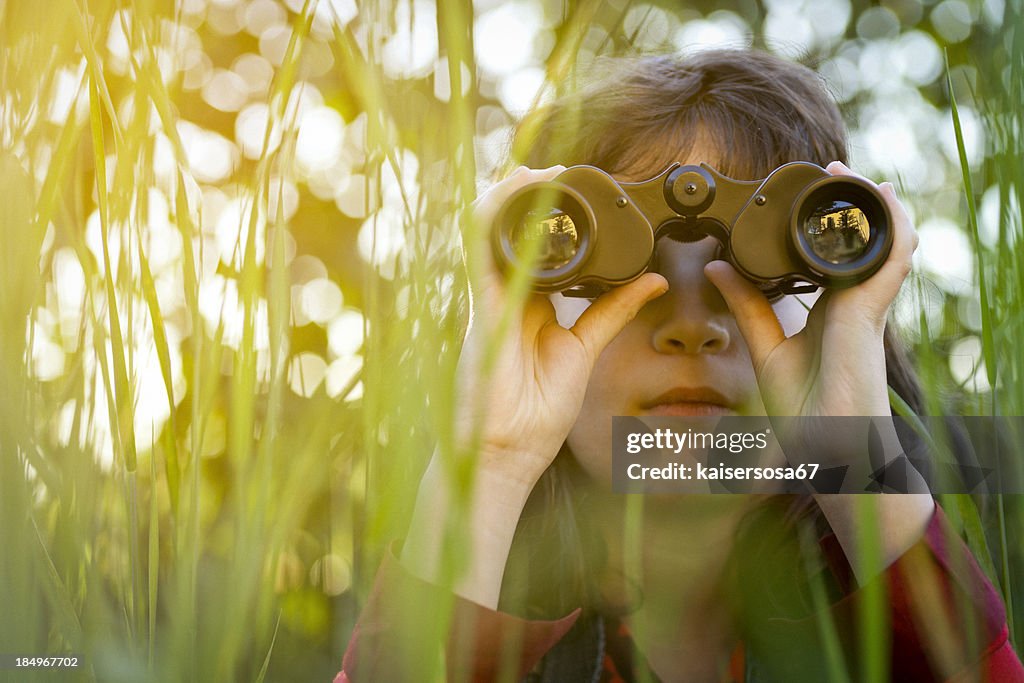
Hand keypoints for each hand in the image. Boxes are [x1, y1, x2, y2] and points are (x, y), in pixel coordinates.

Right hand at [454, 165, 667, 491]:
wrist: (508, 448)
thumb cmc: (538, 410)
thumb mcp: (586, 349)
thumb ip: (614, 310)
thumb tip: (655, 281)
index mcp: (533, 305)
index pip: (542, 249)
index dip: (555, 217)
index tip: (581, 192)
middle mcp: (509, 295)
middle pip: (513, 233)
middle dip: (530, 197)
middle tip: (560, 171)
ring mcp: (490, 297)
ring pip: (491, 232)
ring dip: (510, 197)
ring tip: (536, 170)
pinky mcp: (481, 305)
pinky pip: (479, 249)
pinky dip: (493, 216)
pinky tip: (511, 190)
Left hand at [704, 161, 917, 420]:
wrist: (829, 449)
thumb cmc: (805, 409)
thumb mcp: (766, 347)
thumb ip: (746, 306)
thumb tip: (716, 268)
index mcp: (831, 309)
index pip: (833, 254)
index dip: (825, 222)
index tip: (802, 191)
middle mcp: (852, 303)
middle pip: (860, 241)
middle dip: (849, 202)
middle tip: (827, 168)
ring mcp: (866, 306)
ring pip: (883, 242)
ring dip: (870, 205)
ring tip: (848, 172)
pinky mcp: (871, 313)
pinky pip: (892, 260)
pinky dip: (891, 227)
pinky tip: (881, 198)